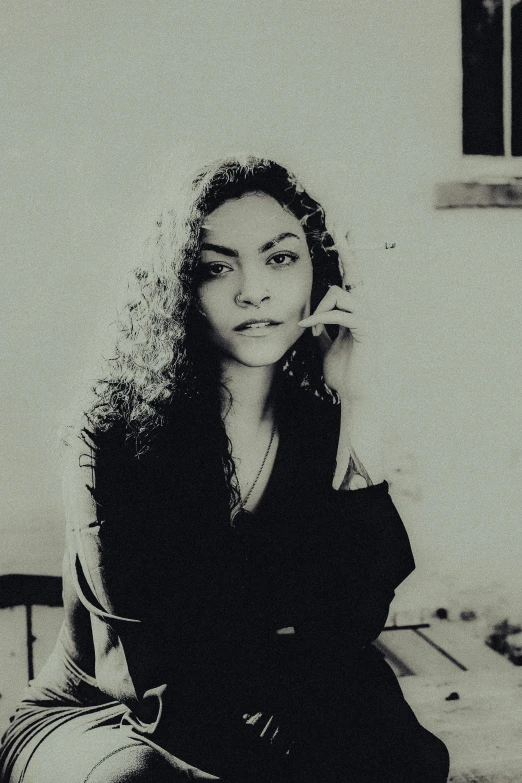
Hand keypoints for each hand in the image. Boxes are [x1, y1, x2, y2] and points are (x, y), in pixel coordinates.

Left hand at [298, 284, 374, 403]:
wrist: (353, 394)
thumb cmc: (342, 375)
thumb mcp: (327, 349)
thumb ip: (323, 335)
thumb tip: (313, 323)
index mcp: (355, 319)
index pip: (338, 296)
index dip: (320, 307)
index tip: (310, 328)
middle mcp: (363, 316)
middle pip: (336, 290)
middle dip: (318, 306)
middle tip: (310, 328)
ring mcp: (367, 321)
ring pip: (338, 295)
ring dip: (319, 311)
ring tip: (313, 329)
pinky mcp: (366, 330)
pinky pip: (340, 314)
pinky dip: (320, 318)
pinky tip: (311, 328)